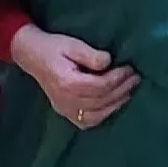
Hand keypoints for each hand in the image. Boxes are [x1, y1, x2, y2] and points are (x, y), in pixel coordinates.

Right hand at [10, 27, 138, 131]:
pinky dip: (103, 115)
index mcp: (67, 82)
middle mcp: (65, 100)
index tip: (130, 69)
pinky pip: (87, 122)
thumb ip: (90, 55)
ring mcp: (64, 109)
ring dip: (116, 104)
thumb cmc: (52, 46)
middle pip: (100, 100)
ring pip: (96, 115)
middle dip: (121, 90)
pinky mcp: (64, 111)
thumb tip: (109, 62)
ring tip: (129, 91)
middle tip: (135, 78)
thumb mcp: (72, 44)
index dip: (118, 78)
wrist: (31, 54)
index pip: (99, 86)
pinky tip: (114, 105)